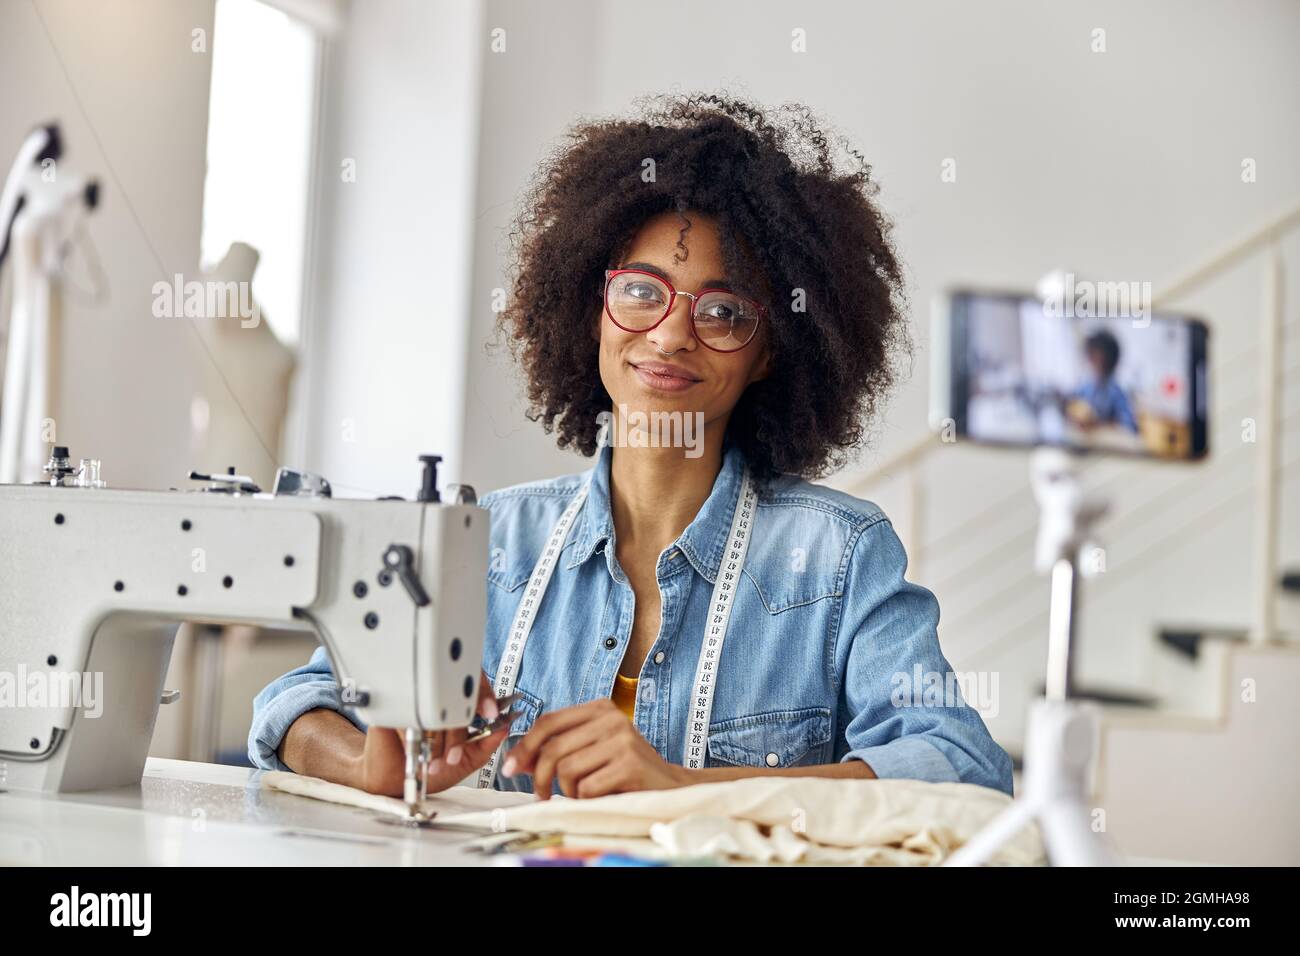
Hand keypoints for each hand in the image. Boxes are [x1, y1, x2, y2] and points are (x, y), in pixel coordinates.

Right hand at [354, 670, 508, 795]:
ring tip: (434, 762)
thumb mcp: (465, 760)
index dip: (485, 695)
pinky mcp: (392, 706)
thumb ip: (486, 745)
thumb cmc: (429, 766)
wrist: (394, 779)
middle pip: (454, 698)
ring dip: (435, 742)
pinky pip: (411, 716)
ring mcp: (414, 699)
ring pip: (433, 711)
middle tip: (453, 758)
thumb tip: (504, 728)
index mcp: (454, 703)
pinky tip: (416, 751)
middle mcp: (435, 697)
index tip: (492, 712)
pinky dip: (416, 737)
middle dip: (457, 734)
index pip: (473, 685)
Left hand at [502, 698, 687, 799]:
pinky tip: (601, 797)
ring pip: (566, 770)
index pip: (548, 721)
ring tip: (582, 795)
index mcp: (599, 708)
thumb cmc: (626, 771)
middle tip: (541, 794)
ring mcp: (622, 738)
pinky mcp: (629, 763)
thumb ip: (558, 752)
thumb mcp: (591, 753)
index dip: (524, 745)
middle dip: (539, 777)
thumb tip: (517, 760)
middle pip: (553, 748)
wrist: (670, 787)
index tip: (511, 767)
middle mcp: (611, 717)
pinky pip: (586, 788)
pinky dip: (586, 800)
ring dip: (568, 791)